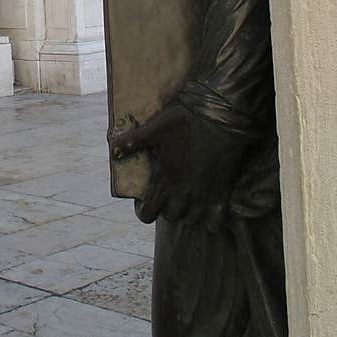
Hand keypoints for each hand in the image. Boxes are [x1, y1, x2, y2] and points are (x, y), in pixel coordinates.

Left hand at [109, 101, 250, 230]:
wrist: (222, 116)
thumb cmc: (186, 119)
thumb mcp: (156, 127)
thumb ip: (134, 141)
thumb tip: (113, 151)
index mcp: (164, 179)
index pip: (148, 213)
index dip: (143, 210)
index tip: (145, 201)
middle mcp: (182, 193)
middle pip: (171, 217)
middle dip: (166, 208)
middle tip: (167, 194)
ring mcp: (203, 196)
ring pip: (192, 220)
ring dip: (187, 213)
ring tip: (186, 198)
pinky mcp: (222, 193)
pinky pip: (214, 220)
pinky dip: (210, 217)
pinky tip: (207, 203)